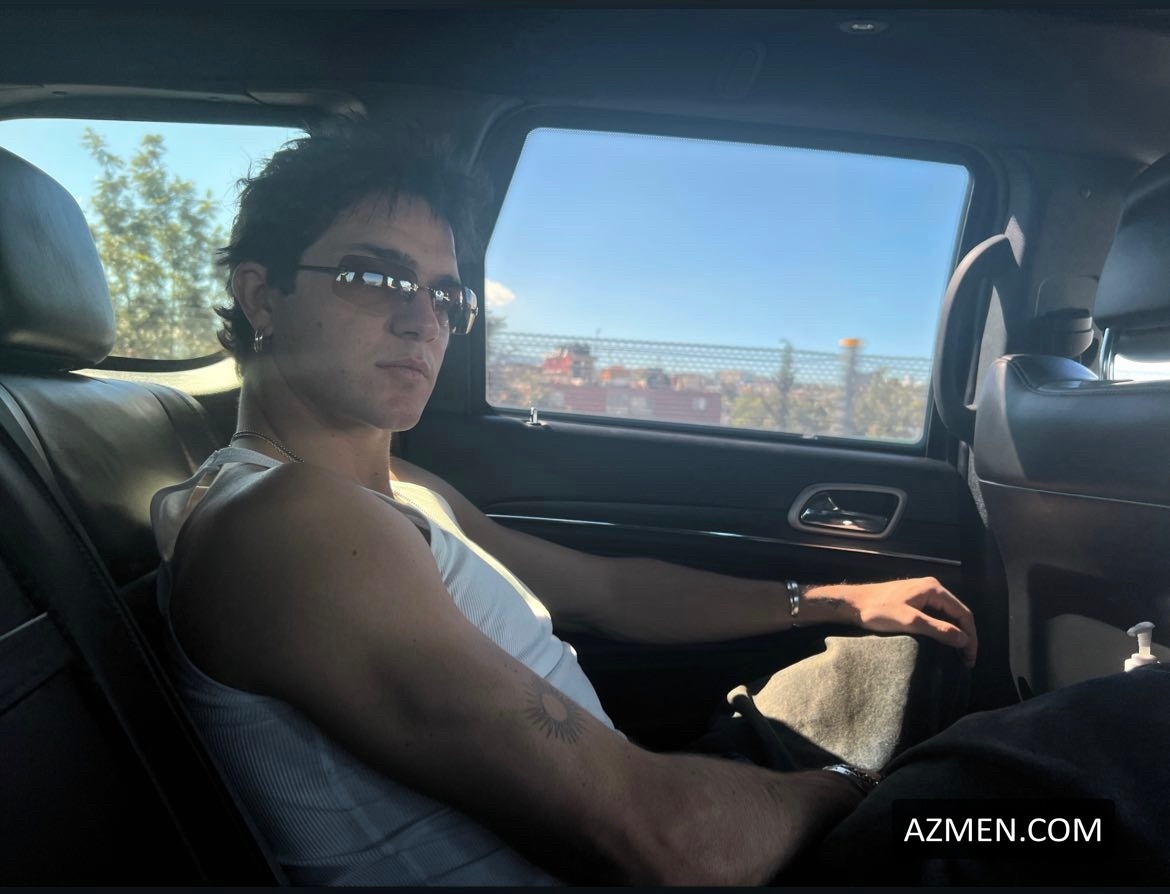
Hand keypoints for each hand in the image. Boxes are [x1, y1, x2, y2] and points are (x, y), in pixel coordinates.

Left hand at [803, 577, 977, 666]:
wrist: (851, 604)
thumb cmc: (877, 611)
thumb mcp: (909, 621)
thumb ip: (938, 629)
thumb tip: (964, 640)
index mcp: (934, 589)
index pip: (964, 614)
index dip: (970, 637)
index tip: (970, 658)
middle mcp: (931, 588)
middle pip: (957, 614)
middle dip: (964, 637)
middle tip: (966, 661)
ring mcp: (922, 593)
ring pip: (947, 616)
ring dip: (954, 635)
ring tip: (957, 656)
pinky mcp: (913, 600)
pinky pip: (935, 616)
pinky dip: (942, 630)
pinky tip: (941, 644)